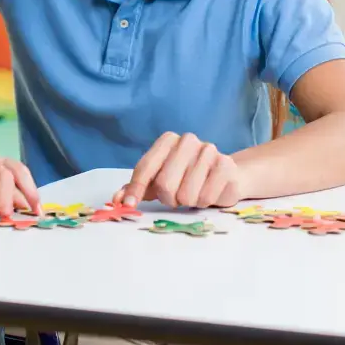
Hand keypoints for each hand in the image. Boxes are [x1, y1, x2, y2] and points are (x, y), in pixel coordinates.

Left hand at [116, 132, 241, 208]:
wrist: (227, 175)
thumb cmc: (186, 177)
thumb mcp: (158, 180)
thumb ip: (137, 188)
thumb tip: (118, 199)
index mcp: (167, 140)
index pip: (145, 168)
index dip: (135, 189)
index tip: (129, 204)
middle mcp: (187, 140)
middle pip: (164, 184)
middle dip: (168, 199)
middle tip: (175, 197)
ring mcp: (209, 150)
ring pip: (186, 194)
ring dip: (188, 202)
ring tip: (193, 193)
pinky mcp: (226, 165)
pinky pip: (206, 197)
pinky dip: (204, 202)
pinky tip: (208, 192)